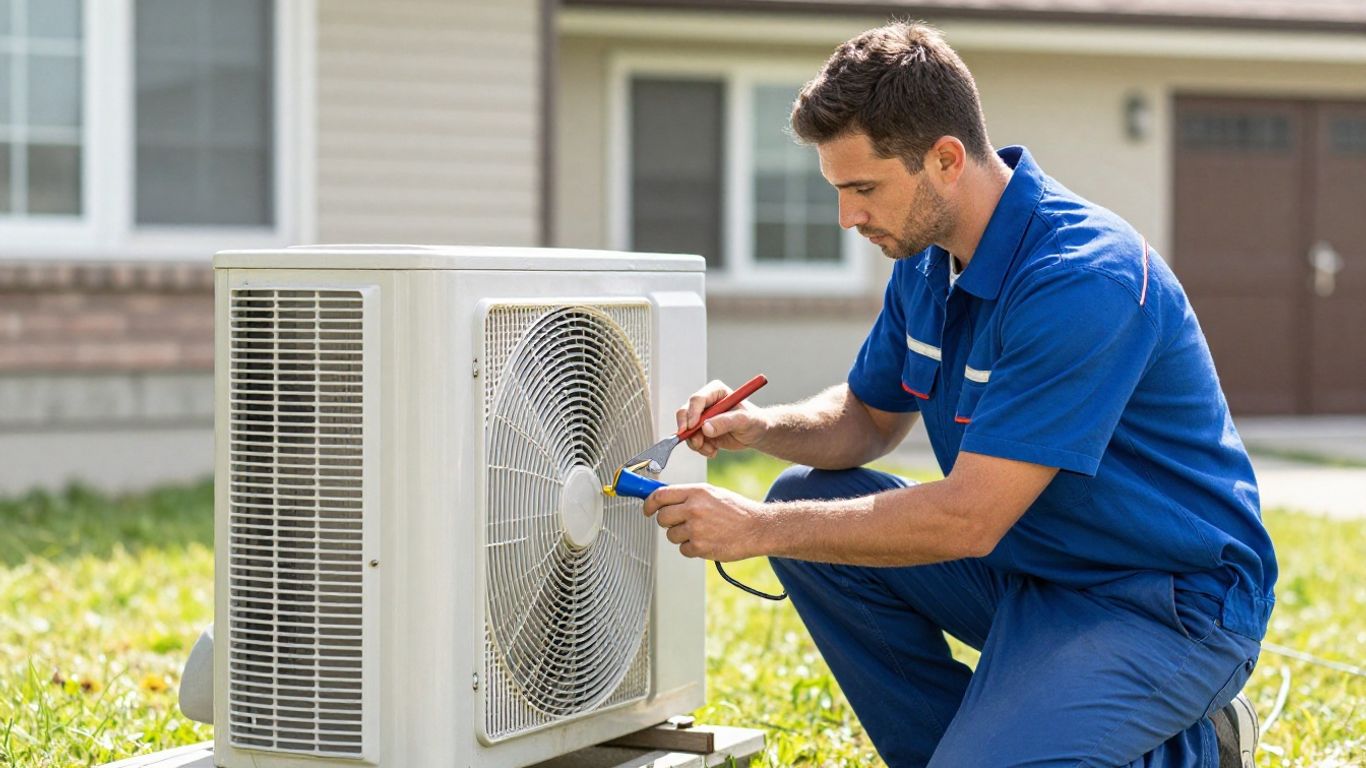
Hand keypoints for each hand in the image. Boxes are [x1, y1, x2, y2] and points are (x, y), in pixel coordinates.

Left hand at [643, 484, 767, 561]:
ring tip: (700, 531)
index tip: (647, 508)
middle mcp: (694, 509)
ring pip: (671, 535)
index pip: (660, 496)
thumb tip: (661, 498)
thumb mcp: (711, 493)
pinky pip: (683, 549)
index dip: (648, 503)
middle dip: (667, 522)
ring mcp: (696, 529)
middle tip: (679, 522)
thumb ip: (687, 495)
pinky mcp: (700, 547)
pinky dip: (691, 548)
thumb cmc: (735, 510)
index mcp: (696, 492)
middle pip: (661, 518)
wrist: (757, 528)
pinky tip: (707, 540)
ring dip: (680, 536)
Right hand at [675, 380, 768, 457]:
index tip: (691, 427)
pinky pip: (691, 440)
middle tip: (697, 443)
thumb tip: (705, 428)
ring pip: (686, 429)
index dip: (692, 413)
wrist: (756, 433)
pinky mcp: (701, 431)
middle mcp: (705, 403)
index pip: (697, 399)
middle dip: (688, 430)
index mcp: (716, 391)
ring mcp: (701, 417)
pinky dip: (700, 448)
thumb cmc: (754, 422)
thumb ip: (726, 422)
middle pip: (685, 412)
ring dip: (696, 443)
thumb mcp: (744, 421)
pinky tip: (713, 451)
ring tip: (712, 450)